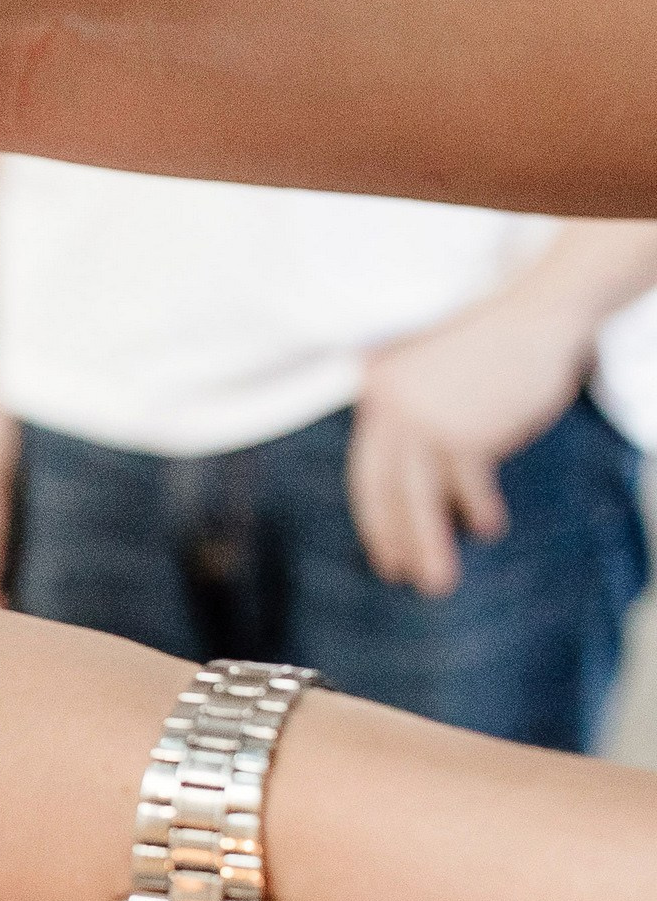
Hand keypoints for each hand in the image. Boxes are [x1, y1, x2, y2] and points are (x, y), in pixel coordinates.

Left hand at [347, 287, 588, 596]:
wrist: (535, 318)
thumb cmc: (488, 348)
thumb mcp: (432, 377)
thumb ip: (411, 417)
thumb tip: (408, 486)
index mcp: (376, 392)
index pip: (366, 470)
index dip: (375, 517)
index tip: (382, 552)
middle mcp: (390, 407)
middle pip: (384, 490)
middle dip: (392, 539)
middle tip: (399, 577)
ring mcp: (425, 420)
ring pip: (419, 499)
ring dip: (429, 544)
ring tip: (438, 582)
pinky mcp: (465, 431)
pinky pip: (468, 486)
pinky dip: (479, 507)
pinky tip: (488, 526)